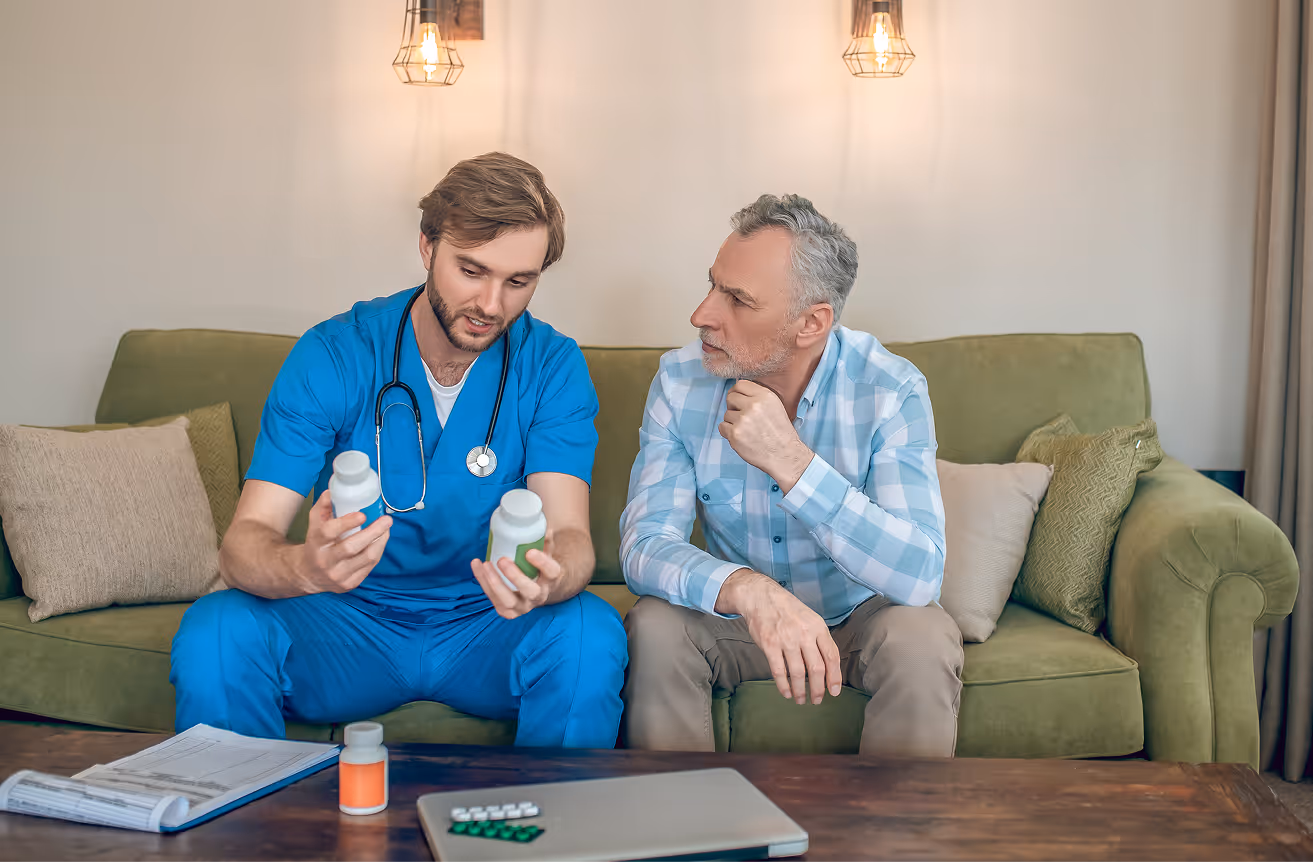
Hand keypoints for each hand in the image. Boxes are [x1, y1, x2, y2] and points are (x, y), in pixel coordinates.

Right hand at [297, 490, 391, 593]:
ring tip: (386, 529)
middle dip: (373, 532)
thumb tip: (331, 492)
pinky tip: (381, 541)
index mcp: (316, 544)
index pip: (329, 532)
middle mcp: (326, 561)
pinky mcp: (350, 583)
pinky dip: (378, 551)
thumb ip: (323, 508)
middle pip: (352, 546)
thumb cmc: (316, 544)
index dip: (346, 523)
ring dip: (380, 541)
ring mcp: (338, 575)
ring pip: (366, 557)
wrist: (309, 574)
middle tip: (386, 520)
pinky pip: (369, 566)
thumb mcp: (314, 525)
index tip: (362, 514)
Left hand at [470, 539, 564, 619]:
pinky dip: (483, 582)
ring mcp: (523, 606)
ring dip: (494, 582)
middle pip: (530, 591)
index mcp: (551, 580)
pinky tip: (477, 566)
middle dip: (515, 577)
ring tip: (485, 564)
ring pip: (508, 600)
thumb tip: (543, 527)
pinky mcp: (507, 610)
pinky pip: (493, 599)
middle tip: (502, 560)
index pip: (551, 572)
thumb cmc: (539, 568)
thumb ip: (544, 541)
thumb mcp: (546, 553)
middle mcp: (539, 596)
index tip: (530, 552)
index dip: (542, 563)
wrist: (538, 590)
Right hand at [717, 569, 841, 704]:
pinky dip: (783, 685)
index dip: (834, 677)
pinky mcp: (769, 644)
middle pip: (816, 668)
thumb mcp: (810, 619)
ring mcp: (786, 639)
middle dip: (818, 689)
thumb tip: (828, 668)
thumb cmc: (789, 610)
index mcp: (818, 627)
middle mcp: (804, 633)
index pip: (831, 656)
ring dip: (800, 690)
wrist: (761, 597)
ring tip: (801, 700)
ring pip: (797, 673)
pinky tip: (787, 693)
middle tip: (818, 700)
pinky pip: (778, 671)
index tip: (834, 692)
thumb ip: (819, 640)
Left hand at [719, 380, 813, 492]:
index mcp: (765, 396)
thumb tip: (738, 392)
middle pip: (730, 398)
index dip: (737, 393)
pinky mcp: (735, 434)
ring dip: (733, 422)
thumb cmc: (781, 433)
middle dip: (733, 407)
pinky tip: (741, 437)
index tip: (738, 400)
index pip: (740, 384)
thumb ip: (758, 397)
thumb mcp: (776, 406)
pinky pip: (722, 427)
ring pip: (726, 414)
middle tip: (742, 417)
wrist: (785, 455)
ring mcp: (743, 420)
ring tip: (747, 431)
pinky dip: (728, 433)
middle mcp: (753, 405)